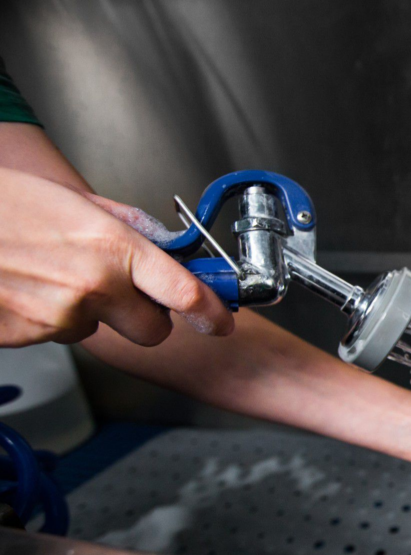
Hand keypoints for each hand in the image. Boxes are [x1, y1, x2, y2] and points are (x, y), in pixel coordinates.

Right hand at [0, 168, 232, 346]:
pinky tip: (29, 287)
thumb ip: (123, 224)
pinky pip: (60, 334)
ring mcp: (60, 317)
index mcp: (112, 248)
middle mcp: (93, 287)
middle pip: (153, 331)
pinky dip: (52, 317)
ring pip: (101, 330)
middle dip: (148, 318)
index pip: (183, 292)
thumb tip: (160, 243)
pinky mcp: (31, 337)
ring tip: (52, 275)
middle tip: (128, 295)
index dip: (210, 311)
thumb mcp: (69, 200)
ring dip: (90, 312)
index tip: (219, 320)